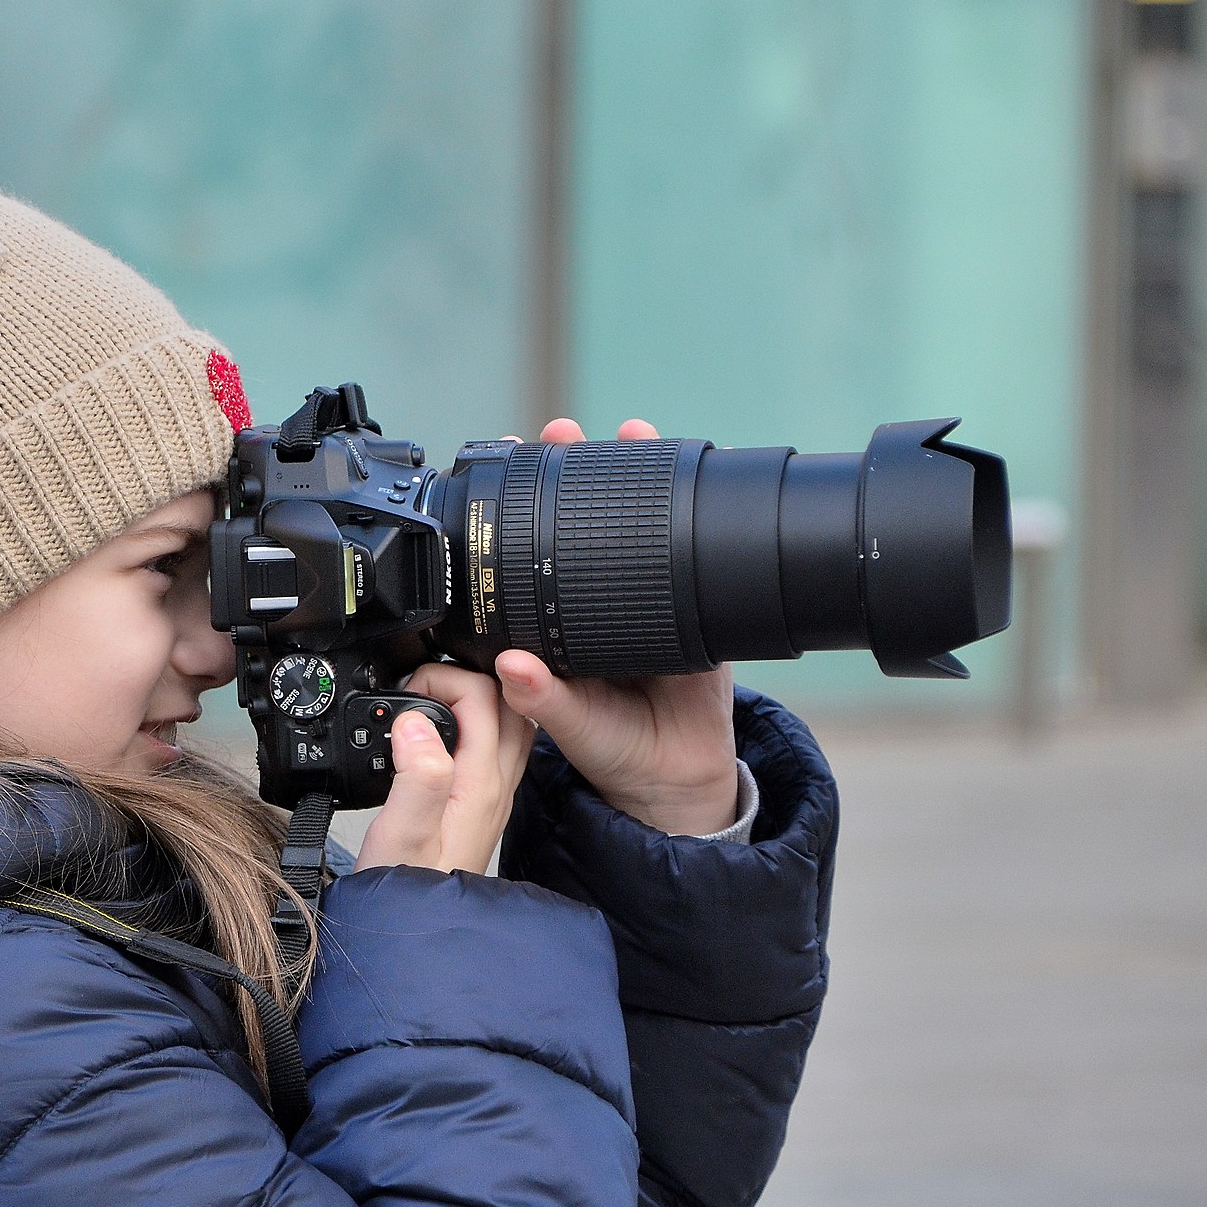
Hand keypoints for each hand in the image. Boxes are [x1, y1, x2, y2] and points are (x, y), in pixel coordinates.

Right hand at [356, 663, 533, 874]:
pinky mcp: (479, 806)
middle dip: (461, 680)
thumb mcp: (400, 835)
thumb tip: (416, 723)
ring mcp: (492, 795)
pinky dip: (469, 728)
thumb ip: (415, 776)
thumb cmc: (404, 890)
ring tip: (426, 705)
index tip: (405, 691)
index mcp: (479, 782)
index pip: (482, 695)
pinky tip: (435, 738)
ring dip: (471, 703)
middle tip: (416, 691)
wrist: (415, 935)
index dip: (442, 677)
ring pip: (504, 724)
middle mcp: (495, 784)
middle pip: (504, 702)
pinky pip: (490, 748)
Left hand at [492, 417, 740, 836]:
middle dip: (578, 467)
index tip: (510, 462)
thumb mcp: (570, 727)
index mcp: (556, 617)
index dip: (521, 507)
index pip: (532, 547)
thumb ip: (543, 701)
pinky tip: (692, 482)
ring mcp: (649, 595)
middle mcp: (597, 596)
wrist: (677, 776)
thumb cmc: (612, 747)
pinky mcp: (696, 606)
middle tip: (565, 432)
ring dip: (638, 472)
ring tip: (631, 430)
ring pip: (640, 523)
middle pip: (587, 519)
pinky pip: (694, 555)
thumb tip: (514, 665)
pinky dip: (694, 516)